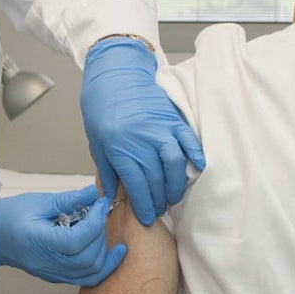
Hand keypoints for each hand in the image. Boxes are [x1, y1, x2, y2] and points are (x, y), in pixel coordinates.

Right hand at [0, 186, 126, 285]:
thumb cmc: (9, 216)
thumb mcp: (37, 201)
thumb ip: (67, 200)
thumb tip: (92, 194)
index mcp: (38, 242)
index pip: (76, 241)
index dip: (94, 222)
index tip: (99, 204)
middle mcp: (47, 264)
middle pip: (87, 259)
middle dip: (100, 234)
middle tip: (99, 212)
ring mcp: (52, 273)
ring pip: (90, 273)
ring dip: (104, 251)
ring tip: (100, 227)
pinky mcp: (57, 276)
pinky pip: (86, 278)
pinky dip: (102, 266)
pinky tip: (110, 251)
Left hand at [81, 36, 204, 224]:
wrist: (113, 76)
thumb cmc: (101, 109)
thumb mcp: (97, 143)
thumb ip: (107, 170)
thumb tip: (113, 197)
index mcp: (120, 149)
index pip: (137, 186)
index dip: (143, 205)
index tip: (147, 217)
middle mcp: (142, 141)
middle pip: (156, 179)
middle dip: (159, 200)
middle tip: (160, 209)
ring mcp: (160, 129)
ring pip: (174, 164)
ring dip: (177, 184)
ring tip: (174, 195)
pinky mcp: (172, 118)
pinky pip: (188, 139)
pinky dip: (195, 154)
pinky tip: (197, 167)